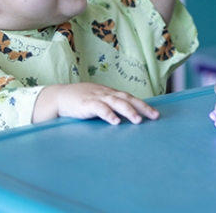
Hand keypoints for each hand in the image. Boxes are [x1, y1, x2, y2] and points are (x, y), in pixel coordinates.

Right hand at [34, 83, 159, 124]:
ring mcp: (97, 98)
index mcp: (111, 94)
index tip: (156, 114)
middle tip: (154, 116)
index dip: (144, 105)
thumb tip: (127, 117)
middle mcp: (107, 94)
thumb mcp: (99, 101)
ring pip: (117, 103)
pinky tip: (115, 121)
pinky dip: (109, 114)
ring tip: (138, 120)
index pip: (131, 98)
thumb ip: (111, 106)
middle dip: (142, 107)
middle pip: (128, 99)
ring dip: (128, 111)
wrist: (60, 97)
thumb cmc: (81, 100)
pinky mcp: (87, 104)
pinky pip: (100, 108)